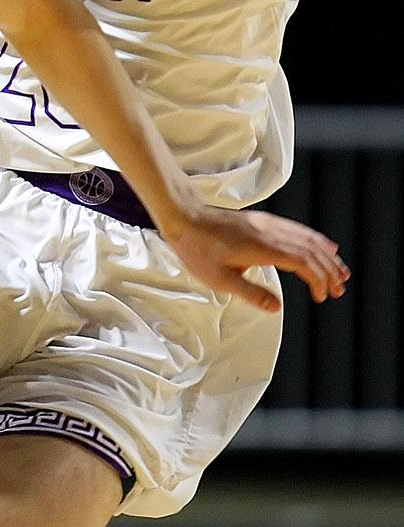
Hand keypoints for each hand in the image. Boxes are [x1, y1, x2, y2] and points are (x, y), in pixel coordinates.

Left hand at [165, 204, 349, 310]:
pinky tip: (324, 245)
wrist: (186, 217)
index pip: (303, 263)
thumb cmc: (199, 250)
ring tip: (340, 270)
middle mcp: (272, 233)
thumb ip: (251, 293)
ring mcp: (269, 225)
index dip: (318, 279)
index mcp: (264, 249)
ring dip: (326, 255)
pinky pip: (297, 230)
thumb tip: (277, 308)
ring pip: (307, 238)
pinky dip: (315, 240)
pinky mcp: (264, 221)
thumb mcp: (221, 279)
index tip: (323, 296)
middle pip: (311, 250)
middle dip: (329, 270)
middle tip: (340, 289)